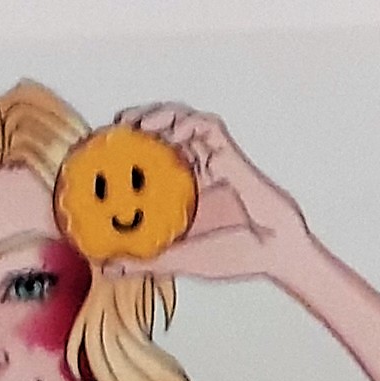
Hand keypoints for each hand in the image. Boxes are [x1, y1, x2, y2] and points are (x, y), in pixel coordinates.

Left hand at [106, 104, 313, 289]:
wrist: (276, 253)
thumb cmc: (236, 256)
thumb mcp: (182, 259)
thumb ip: (148, 261)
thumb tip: (107, 266)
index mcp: (181, 190)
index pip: (149, 157)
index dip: (126, 146)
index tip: (103, 146)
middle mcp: (195, 170)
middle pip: (164, 130)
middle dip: (138, 119)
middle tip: (117, 125)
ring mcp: (213, 160)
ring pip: (184, 120)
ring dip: (161, 114)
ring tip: (140, 123)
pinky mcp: (231, 156)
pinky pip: (209, 127)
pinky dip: (190, 122)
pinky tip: (174, 132)